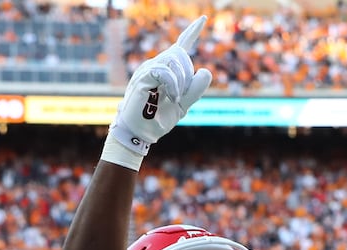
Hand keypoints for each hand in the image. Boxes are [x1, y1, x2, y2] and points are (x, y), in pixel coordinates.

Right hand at [105, 16, 211, 167]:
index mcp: (166, 69)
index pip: (181, 46)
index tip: (204, 19)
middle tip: (181, 95)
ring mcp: (148, 69)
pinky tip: (172, 98)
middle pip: (181, 53)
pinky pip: (165, 71)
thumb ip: (196, 89)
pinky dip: (174, 85)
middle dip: (188, 73)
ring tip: (175, 98)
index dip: (193, 32)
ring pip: (174, 59)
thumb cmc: (159, 119)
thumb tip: (206, 70)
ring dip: (181, 81)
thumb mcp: (184, 104)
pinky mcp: (144, 76)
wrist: (141, 133)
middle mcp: (156, 64)